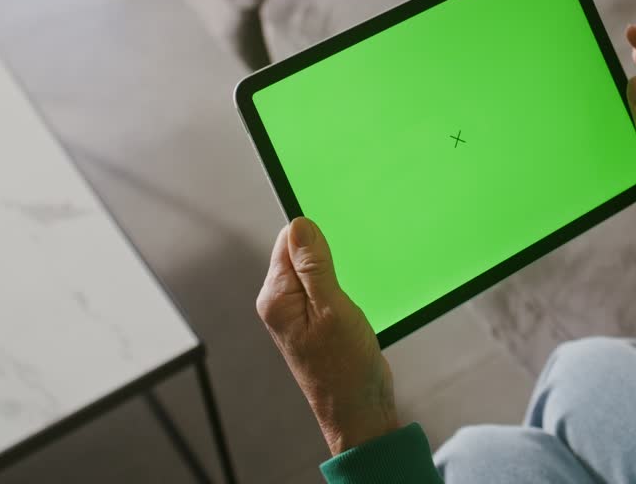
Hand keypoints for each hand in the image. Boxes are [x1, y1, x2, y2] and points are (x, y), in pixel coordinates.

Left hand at [256, 217, 399, 453]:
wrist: (359, 410)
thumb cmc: (346, 368)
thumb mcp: (333, 309)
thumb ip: (315, 266)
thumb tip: (300, 225)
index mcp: (277, 298)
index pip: (288, 241)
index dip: (316, 239)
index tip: (337, 254)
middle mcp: (281, 304)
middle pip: (301, 253)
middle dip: (328, 257)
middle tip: (345, 286)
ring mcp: (298, 313)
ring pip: (316, 270)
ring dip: (338, 274)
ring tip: (349, 302)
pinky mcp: (316, 321)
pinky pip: (325, 287)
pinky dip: (341, 288)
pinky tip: (352, 306)